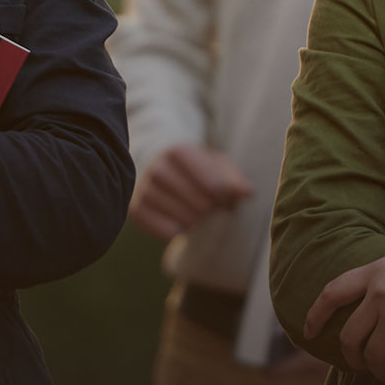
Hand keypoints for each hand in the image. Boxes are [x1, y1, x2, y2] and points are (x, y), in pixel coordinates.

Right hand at [129, 143, 252, 239]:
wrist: (159, 169)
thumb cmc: (196, 168)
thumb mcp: (217, 165)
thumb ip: (234, 178)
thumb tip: (248, 193)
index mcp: (179, 151)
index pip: (214, 186)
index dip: (225, 197)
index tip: (225, 196)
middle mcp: (158, 168)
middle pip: (202, 206)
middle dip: (212, 208)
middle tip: (210, 204)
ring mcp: (145, 190)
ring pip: (186, 221)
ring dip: (197, 220)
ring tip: (194, 209)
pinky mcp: (137, 211)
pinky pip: (169, 234)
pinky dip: (180, 231)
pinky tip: (178, 218)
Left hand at [303, 232, 384, 384]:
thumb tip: (376, 301)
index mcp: (374, 272)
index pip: (331, 293)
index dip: (316, 315)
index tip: (309, 332)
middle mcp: (379, 295)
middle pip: (349, 336)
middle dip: (351, 357)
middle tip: (359, 366)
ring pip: (373, 357)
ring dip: (379, 373)